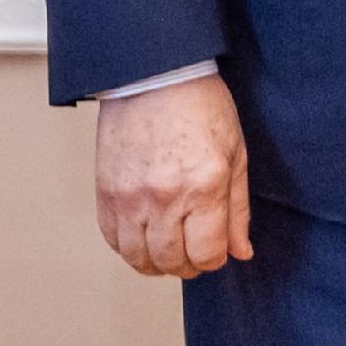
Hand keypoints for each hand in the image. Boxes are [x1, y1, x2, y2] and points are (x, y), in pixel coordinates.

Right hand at [94, 76, 251, 278]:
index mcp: (204, 187)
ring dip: (157, 264)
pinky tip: (145, 238)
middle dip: (188, 266)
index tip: (217, 253)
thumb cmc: (201, 109)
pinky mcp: (105, 194)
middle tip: (195, 256)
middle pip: (171, 262)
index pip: (206, 253)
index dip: (214, 261)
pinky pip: (112, 240)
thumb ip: (237, 210)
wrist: (155, 78)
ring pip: (138, 258)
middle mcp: (164, 198)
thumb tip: (241, 251)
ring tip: (171, 252)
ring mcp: (129, 198)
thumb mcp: (236, 155)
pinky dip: (129, 248)